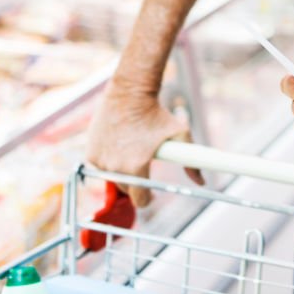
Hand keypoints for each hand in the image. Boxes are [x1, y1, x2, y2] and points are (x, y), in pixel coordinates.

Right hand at [86, 80, 202, 206]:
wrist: (130, 94)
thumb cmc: (157, 114)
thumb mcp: (180, 133)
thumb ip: (191, 160)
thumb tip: (202, 181)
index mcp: (137, 167)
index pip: (140, 199)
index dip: (147, 198)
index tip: (150, 194)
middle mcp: (116, 167)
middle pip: (126, 189)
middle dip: (135, 182)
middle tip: (142, 168)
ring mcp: (101, 161)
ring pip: (112, 178)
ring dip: (121, 172)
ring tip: (131, 154)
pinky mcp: (90, 153)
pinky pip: (100, 166)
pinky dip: (108, 161)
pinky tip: (117, 147)